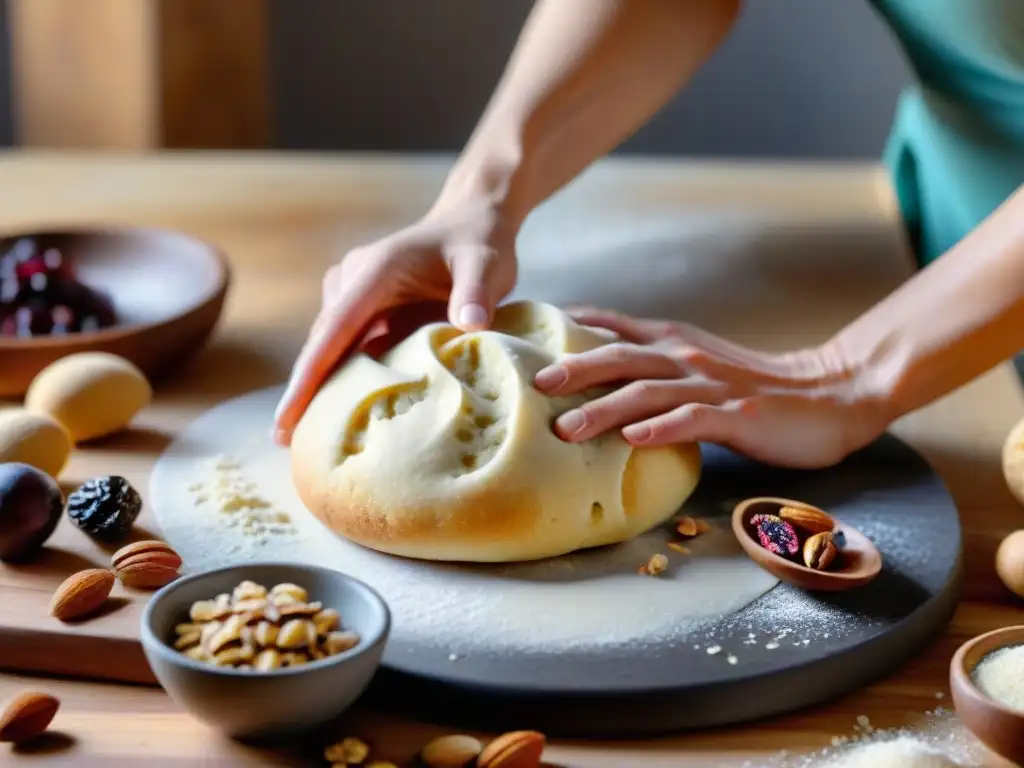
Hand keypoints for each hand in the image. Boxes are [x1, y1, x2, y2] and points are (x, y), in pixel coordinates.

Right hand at [273, 198, 518, 445]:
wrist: (473, 219)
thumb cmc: (479, 242)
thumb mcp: (486, 265)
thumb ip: (476, 293)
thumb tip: (471, 325)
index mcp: (373, 272)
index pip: (332, 331)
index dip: (309, 377)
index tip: (286, 418)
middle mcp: (352, 281)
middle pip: (321, 345)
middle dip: (303, 392)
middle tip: (288, 444)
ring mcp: (354, 294)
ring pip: (331, 348)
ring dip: (322, 387)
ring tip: (311, 440)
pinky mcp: (365, 308)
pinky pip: (349, 346)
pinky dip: (346, 376)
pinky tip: (347, 413)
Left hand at [533, 306, 889, 468]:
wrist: (829, 394)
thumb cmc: (755, 386)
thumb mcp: (697, 365)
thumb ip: (653, 368)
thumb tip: (601, 380)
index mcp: (673, 343)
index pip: (612, 327)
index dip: (569, 329)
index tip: (527, 335)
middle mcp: (685, 358)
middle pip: (620, 356)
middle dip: (573, 369)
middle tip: (532, 384)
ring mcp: (712, 386)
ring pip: (648, 391)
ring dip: (604, 408)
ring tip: (566, 428)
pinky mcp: (737, 415)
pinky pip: (693, 420)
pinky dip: (661, 429)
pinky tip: (634, 440)